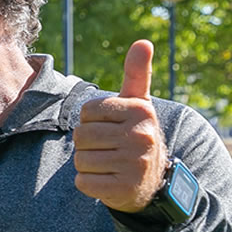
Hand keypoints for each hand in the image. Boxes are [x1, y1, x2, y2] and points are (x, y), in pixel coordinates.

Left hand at [74, 39, 168, 212]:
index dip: (91, 120)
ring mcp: (134, 164)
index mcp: (141, 110)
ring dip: (87, 163)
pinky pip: (83, 182)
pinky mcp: (124, 189)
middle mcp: (142, 136)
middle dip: (87, 143)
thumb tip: (143, 42)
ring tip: (109, 163)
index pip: (86, 111)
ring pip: (80, 159)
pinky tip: (107, 180)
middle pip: (81, 135)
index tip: (110, 126)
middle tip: (109, 148)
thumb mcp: (138, 103)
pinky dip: (88, 183)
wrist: (151, 181)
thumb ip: (136, 73)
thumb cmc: (135, 133)